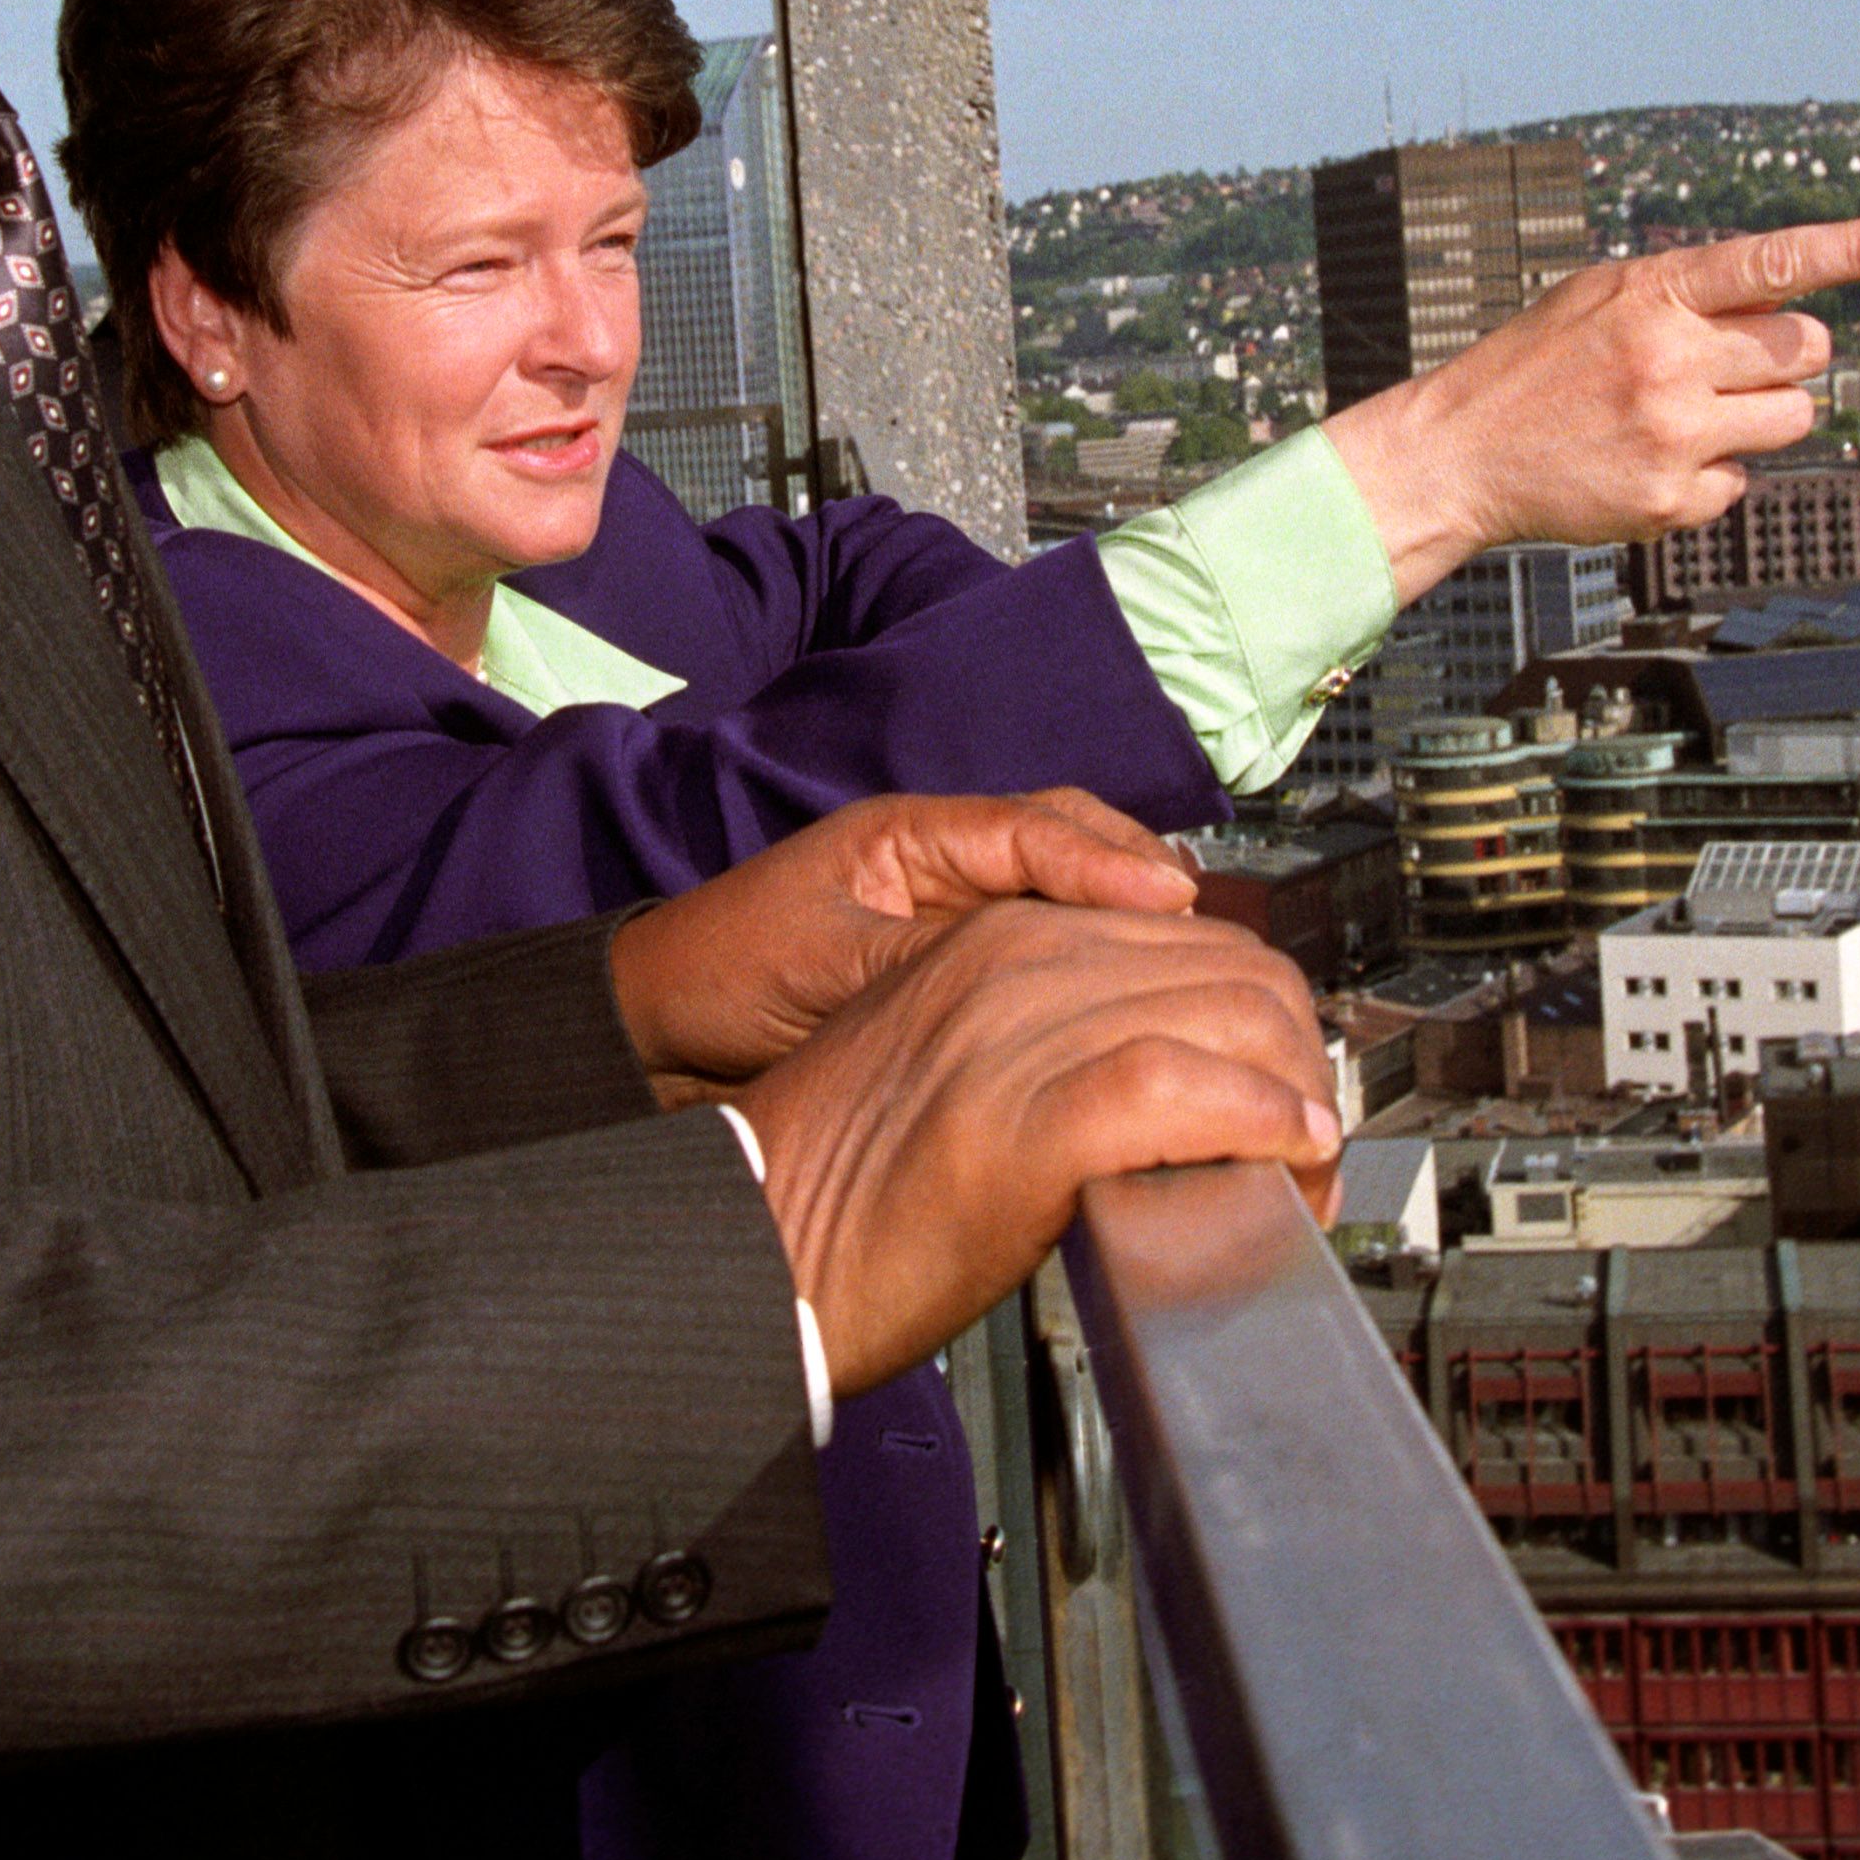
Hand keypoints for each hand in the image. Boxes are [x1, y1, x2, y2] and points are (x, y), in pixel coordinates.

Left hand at [608, 789, 1198, 1089]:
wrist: (660, 1031)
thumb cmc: (721, 973)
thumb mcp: (823, 962)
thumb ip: (921, 962)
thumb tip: (1017, 975)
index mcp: (912, 835)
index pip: (1034, 828)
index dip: (1108, 862)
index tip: (1168, 898)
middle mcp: (946, 863)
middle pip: (1072, 845)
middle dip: (1140, 877)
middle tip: (1200, 927)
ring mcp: (955, 913)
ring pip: (1067, 900)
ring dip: (1126, 925)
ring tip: (1189, 962)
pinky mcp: (956, 969)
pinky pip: (1042, 956)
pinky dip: (1091, 970)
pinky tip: (1128, 1005)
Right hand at [737, 900, 1341, 1393]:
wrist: (748, 1247)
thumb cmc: (844, 1188)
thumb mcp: (955, 1067)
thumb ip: (1050, 1043)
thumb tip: (1173, 1081)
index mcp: (998, 938)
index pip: (1194, 939)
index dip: (1264, 1020)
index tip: (1284, 1092)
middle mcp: (1013, 965)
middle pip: (1233, 971)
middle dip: (1296, 1060)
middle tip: (1309, 1150)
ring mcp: (1017, 1035)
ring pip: (1226, 1016)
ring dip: (1296, 1103)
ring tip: (1302, 1178)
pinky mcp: (1024, 1121)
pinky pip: (1185, 1088)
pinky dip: (1258, 1120)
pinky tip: (1283, 1159)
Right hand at [1318, 217, 1859, 597]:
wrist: (1458, 454)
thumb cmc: (1537, 367)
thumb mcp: (1601, 299)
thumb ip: (1687, 293)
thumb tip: (1787, 302)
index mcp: (1652, 293)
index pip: (1773, 260)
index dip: (1855, 249)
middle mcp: (1669, 359)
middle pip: (1807, 349)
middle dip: (1783, 357)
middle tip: (1722, 367)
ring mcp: (1674, 433)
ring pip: (1794, 417)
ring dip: (1759, 415)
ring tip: (1684, 415)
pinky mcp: (1671, 500)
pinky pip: (1744, 481)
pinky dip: (1710, 474)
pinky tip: (1648, 463)